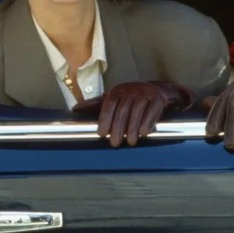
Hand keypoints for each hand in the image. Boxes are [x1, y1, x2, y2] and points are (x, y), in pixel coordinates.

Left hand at [74, 81, 193, 146]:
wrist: (157, 91)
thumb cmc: (131, 99)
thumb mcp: (114, 99)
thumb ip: (96, 105)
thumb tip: (75, 109)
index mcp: (118, 90)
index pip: (109, 105)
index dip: (104, 119)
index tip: (101, 134)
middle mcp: (131, 89)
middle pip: (122, 110)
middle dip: (118, 128)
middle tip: (114, 143)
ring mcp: (145, 92)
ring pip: (137, 111)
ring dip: (132, 128)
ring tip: (130, 142)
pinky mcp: (158, 98)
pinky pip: (152, 110)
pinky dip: (148, 122)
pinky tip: (144, 133)